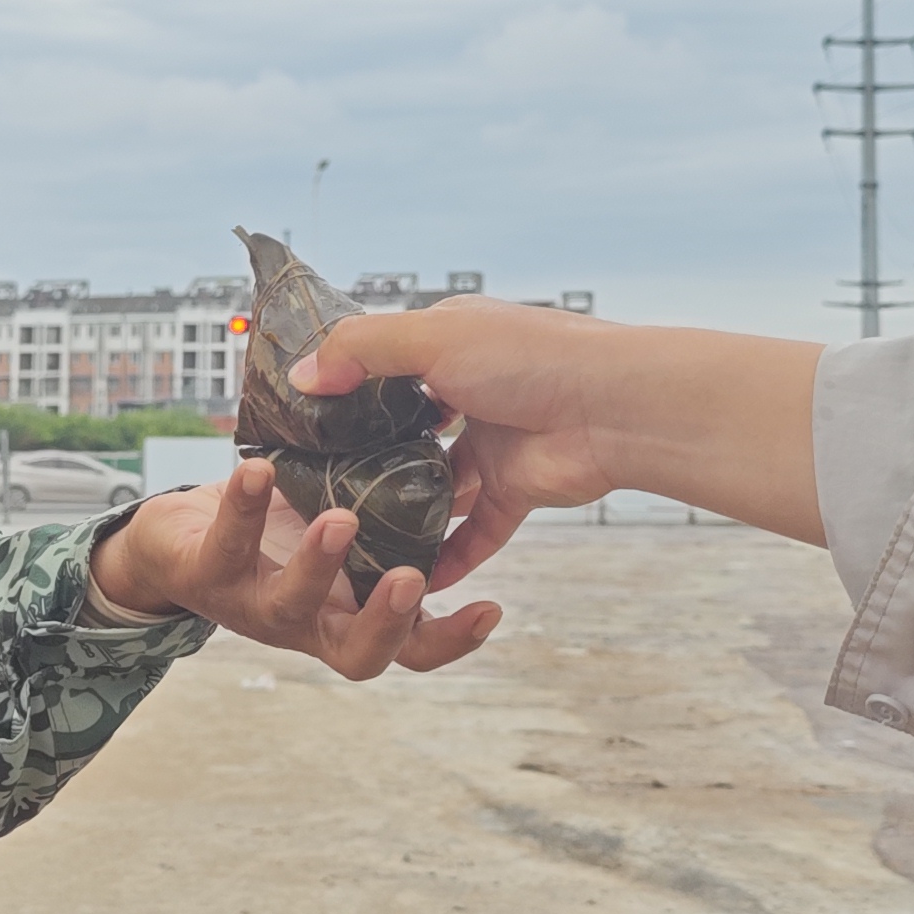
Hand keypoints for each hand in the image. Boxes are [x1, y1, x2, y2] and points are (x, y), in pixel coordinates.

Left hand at [86, 455, 499, 676]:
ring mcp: (253, 605)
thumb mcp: (342, 525)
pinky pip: (226, 544)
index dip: (450, 640)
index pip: (410, 648)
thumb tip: (468, 474)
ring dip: (316, 563)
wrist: (176, 540)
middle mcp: (305, 623)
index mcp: (347, 614)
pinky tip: (258, 468)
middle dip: (386, 621)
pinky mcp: (203, 574)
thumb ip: (395, 515)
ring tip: (341, 518)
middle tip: (412, 579)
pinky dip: (243, 506)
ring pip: (288, 604)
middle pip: (355, 653)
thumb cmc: (273, 536)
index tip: (490, 608)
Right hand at [293, 301, 825, 582]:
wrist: (614, 408)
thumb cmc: (532, 356)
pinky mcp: (514, 491)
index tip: (298, 421)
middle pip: (405, 428)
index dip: (343, 388)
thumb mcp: (432, 336)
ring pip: (435, 485)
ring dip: (401, 510)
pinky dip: (447, 554)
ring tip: (348, 537)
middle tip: (312, 487)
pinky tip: (409, 577)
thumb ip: (361, 351)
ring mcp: (492, 444)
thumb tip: (303, 377)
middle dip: (365, 455)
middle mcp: (469, 391)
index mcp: (447, 344)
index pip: (383, 363)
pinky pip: (474, 532)